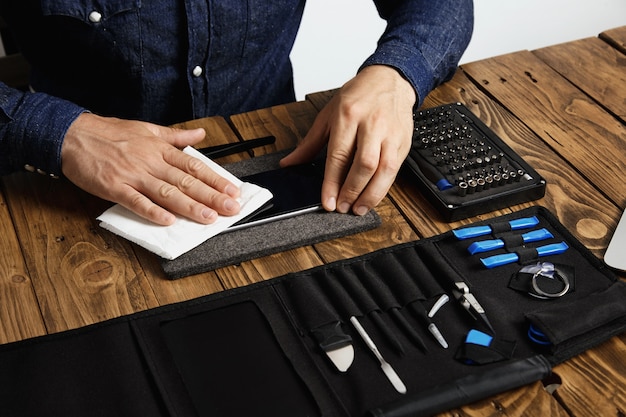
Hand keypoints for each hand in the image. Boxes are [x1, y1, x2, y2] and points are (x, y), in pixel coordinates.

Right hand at [61, 113, 240, 225]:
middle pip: (186, 181)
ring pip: (166, 192)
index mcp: (160, 149)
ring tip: (207, 217)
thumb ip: (175, 135)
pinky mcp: (114, 187)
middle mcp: (150, 161)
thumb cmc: (109, 133)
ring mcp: (133, 175)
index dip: (215, 179)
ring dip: (189, 206)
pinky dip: (152, 211)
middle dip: (211, 196)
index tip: (232, 191)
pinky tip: (167, 220)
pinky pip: (136, 201)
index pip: (194, 166)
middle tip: (230, 208)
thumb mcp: (147, 128)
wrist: (72, 134)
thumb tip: (199, 134)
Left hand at [280, 65, 415, 214]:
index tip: (328, 201)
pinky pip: (395, 169)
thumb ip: (309, 143)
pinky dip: (384, 187)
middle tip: (343, 207)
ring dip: (371, 194)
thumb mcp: (328, 115)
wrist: (390, 79)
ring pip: (384, 169)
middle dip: (352, 190)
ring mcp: (391, 133)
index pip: (339, 155)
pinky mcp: (404, 141)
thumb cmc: (358, 96)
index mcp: (348, 115)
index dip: (333, 183)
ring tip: (358, 208)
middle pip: (364, 164)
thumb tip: (289, 163)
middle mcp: (372, 124)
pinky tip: (373, 196)